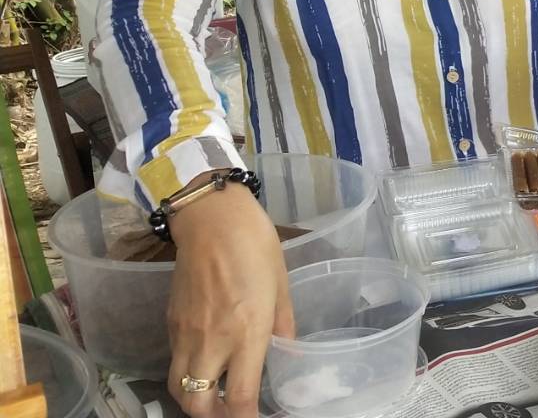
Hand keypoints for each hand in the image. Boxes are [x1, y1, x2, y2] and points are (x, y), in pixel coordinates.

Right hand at [167, 181, 293, 417]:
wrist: (211, 219)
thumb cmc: (255, 246)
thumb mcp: (281, 287)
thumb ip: (283, 326)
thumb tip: (288, 353)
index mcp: (246, 333)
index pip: (239, 397)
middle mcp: (211, 341)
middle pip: (196, 404)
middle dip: (212, 416)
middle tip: (231, 412)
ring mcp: (185, 333)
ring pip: (178, 387)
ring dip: (194, 401)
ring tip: (215, 398)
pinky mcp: (170, 322)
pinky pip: (174, 361)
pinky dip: (186, 374)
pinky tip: (205, 365)